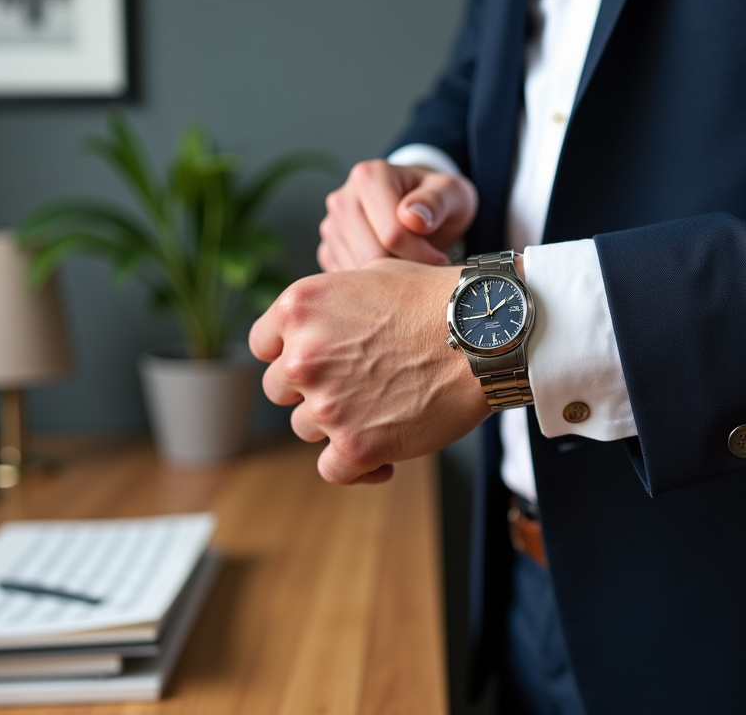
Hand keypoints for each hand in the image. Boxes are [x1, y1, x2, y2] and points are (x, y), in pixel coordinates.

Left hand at [249, 259, 490, 484]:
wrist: (483, 335)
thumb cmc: (435, 300)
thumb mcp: (368, 276)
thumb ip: (328, 307)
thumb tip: (311, 330)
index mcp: (299, 308)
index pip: (263, 345)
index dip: (289, 354)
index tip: (316, 361)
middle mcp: (302, 356)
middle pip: (280, 390)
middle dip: (312, 388)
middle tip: (355, 384)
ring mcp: (326, 404)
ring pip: (306, 428)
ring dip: (336, 423)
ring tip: (381, 410)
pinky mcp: (355, 446)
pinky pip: (332, 470)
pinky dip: (355, 466)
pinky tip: (383, 456)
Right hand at [318, 160, 477, 270]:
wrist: (419, 209)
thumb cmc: (435, 200)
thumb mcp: (450, 192)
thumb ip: (437, 201)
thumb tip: (412, 218)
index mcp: (369, 177)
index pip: (392, 234)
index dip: (421, 254)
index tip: (441, 260)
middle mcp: (342, 200)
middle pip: (371, 256)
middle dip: (404, 269)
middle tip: (428, 270)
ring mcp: (331, 227)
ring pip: (357, 273)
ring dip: (389, 280)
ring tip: (412, 270)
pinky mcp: (328, 250)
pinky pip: (347, 282)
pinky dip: (372, 287)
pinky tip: (393, 274)